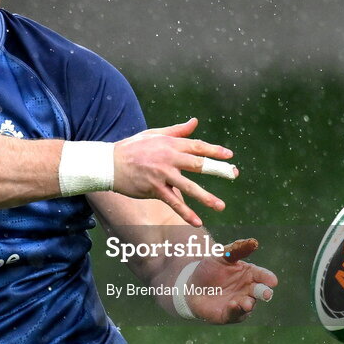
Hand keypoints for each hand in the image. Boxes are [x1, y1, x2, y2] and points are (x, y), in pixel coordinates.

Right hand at [113, 117, 237, 226]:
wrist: (109, 163)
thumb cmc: (132, 148)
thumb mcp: (154, 134)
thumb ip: (177, 130)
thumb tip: (195, 122)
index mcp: (170, 143)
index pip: (197, 146)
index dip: (214, 151)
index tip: (229, 156)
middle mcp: (168, 158)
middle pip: (198, 164)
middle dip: (218, 170)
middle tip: (233, 175)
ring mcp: (162, 174)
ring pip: (188, 186)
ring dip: (206, 197)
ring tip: (220, 206)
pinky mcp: (154, 189)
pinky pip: (173, 202)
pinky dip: (185, 213)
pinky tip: (197, 222)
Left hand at [185, 238, 278, 323]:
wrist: (192, 285)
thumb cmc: (210, 269)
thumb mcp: (222, 255)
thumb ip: (237, 249)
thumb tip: (254, 242)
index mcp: (250, 274)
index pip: (262, 275)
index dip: (267, 278)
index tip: (273, 280)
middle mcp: (248, 290)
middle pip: (260, 292)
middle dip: (264, 293)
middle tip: (266, 294)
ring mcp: (240, 303)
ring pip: (248, 305)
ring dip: (248, 304)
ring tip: (246, 303)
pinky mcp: (229, 315)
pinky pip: (234, 314)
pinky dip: (234, 310)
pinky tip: (232, 305)